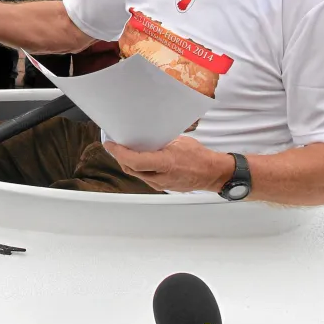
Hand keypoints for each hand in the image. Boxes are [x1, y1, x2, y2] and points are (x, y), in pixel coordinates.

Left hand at [104, 135, 229, 193]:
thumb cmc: (199, 157)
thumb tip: (145, 136)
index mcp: (165, 164)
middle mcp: (160, 177)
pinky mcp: (163, 187)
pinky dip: (138, 168)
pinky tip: (137, 160)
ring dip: (128, 163)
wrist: (212, 173)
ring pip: (137, 174)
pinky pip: (145, 177)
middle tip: (114, 145)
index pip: (134, 161)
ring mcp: (161, 184)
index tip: (110, 144)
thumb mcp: (179, 142)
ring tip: (123, 151)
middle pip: (131, 169)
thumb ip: (160, 142)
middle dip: (120, 157)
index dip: (119, 153)